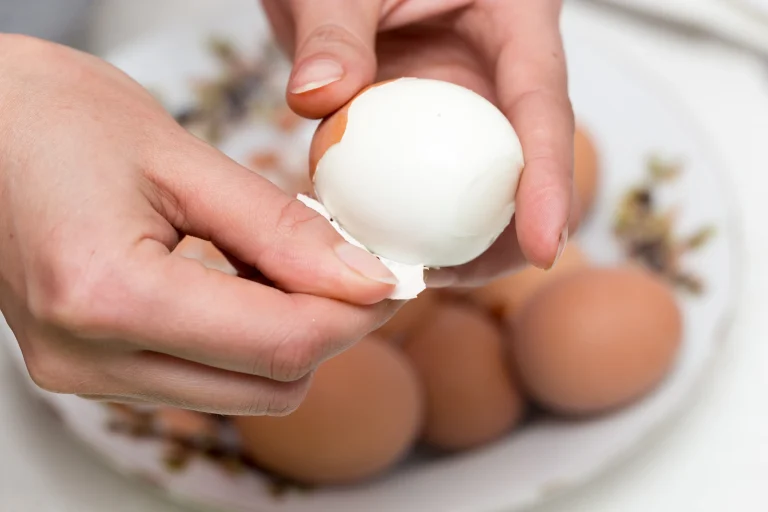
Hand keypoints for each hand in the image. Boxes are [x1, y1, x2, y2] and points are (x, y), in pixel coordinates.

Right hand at [0, 35, 399, 414]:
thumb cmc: (53, 118)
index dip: (355, 313)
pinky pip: (203, 380)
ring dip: (288, 337)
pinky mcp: (91, 371)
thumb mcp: (181, 159)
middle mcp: (88, 358)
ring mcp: (85, 375)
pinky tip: (245, 283)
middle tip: (349, 264)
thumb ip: (280, 229)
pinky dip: (244, 341)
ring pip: (242, 394)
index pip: (279, 345)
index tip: (390, 277)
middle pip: (269, 386)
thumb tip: (363, 278)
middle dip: (329, 329)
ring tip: (288, 263)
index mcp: (107, 295)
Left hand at [263, 0, 574, 286]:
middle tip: (460, 276)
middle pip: (523, 163)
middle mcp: (497, 72)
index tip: (544, 246)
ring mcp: (462, 106)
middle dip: (507, 233)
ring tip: (412, 273)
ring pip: (476, 185)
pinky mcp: (425, 132)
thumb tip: (319, 97)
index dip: (550, 180)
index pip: (542, 106)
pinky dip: (404, 217)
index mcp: (512, 20)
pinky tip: (376, 244)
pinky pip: (423, 183)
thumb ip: (333, 32)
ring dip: (454, 236)